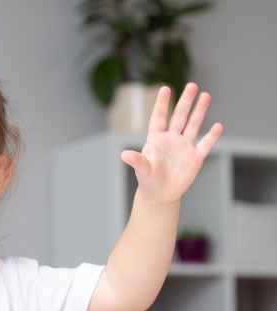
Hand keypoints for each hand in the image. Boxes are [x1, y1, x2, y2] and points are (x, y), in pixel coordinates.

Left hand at [120, 83, 223, 203]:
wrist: (160, 194)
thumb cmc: (148, 179)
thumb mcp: (142, 169)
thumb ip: (136, 160)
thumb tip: (123, 155)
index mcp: (156, 139)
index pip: (159, 117)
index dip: (162, 103)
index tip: (165, 88)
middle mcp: (171, 139)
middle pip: (179, 116)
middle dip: (185, 101)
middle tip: (192, 85)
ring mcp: (184, 147)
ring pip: (193, 125)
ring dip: (199, 111)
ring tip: (205, 95)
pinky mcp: (195, 158)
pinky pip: (205, 144)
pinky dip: (212, 136)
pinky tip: (218, 125)